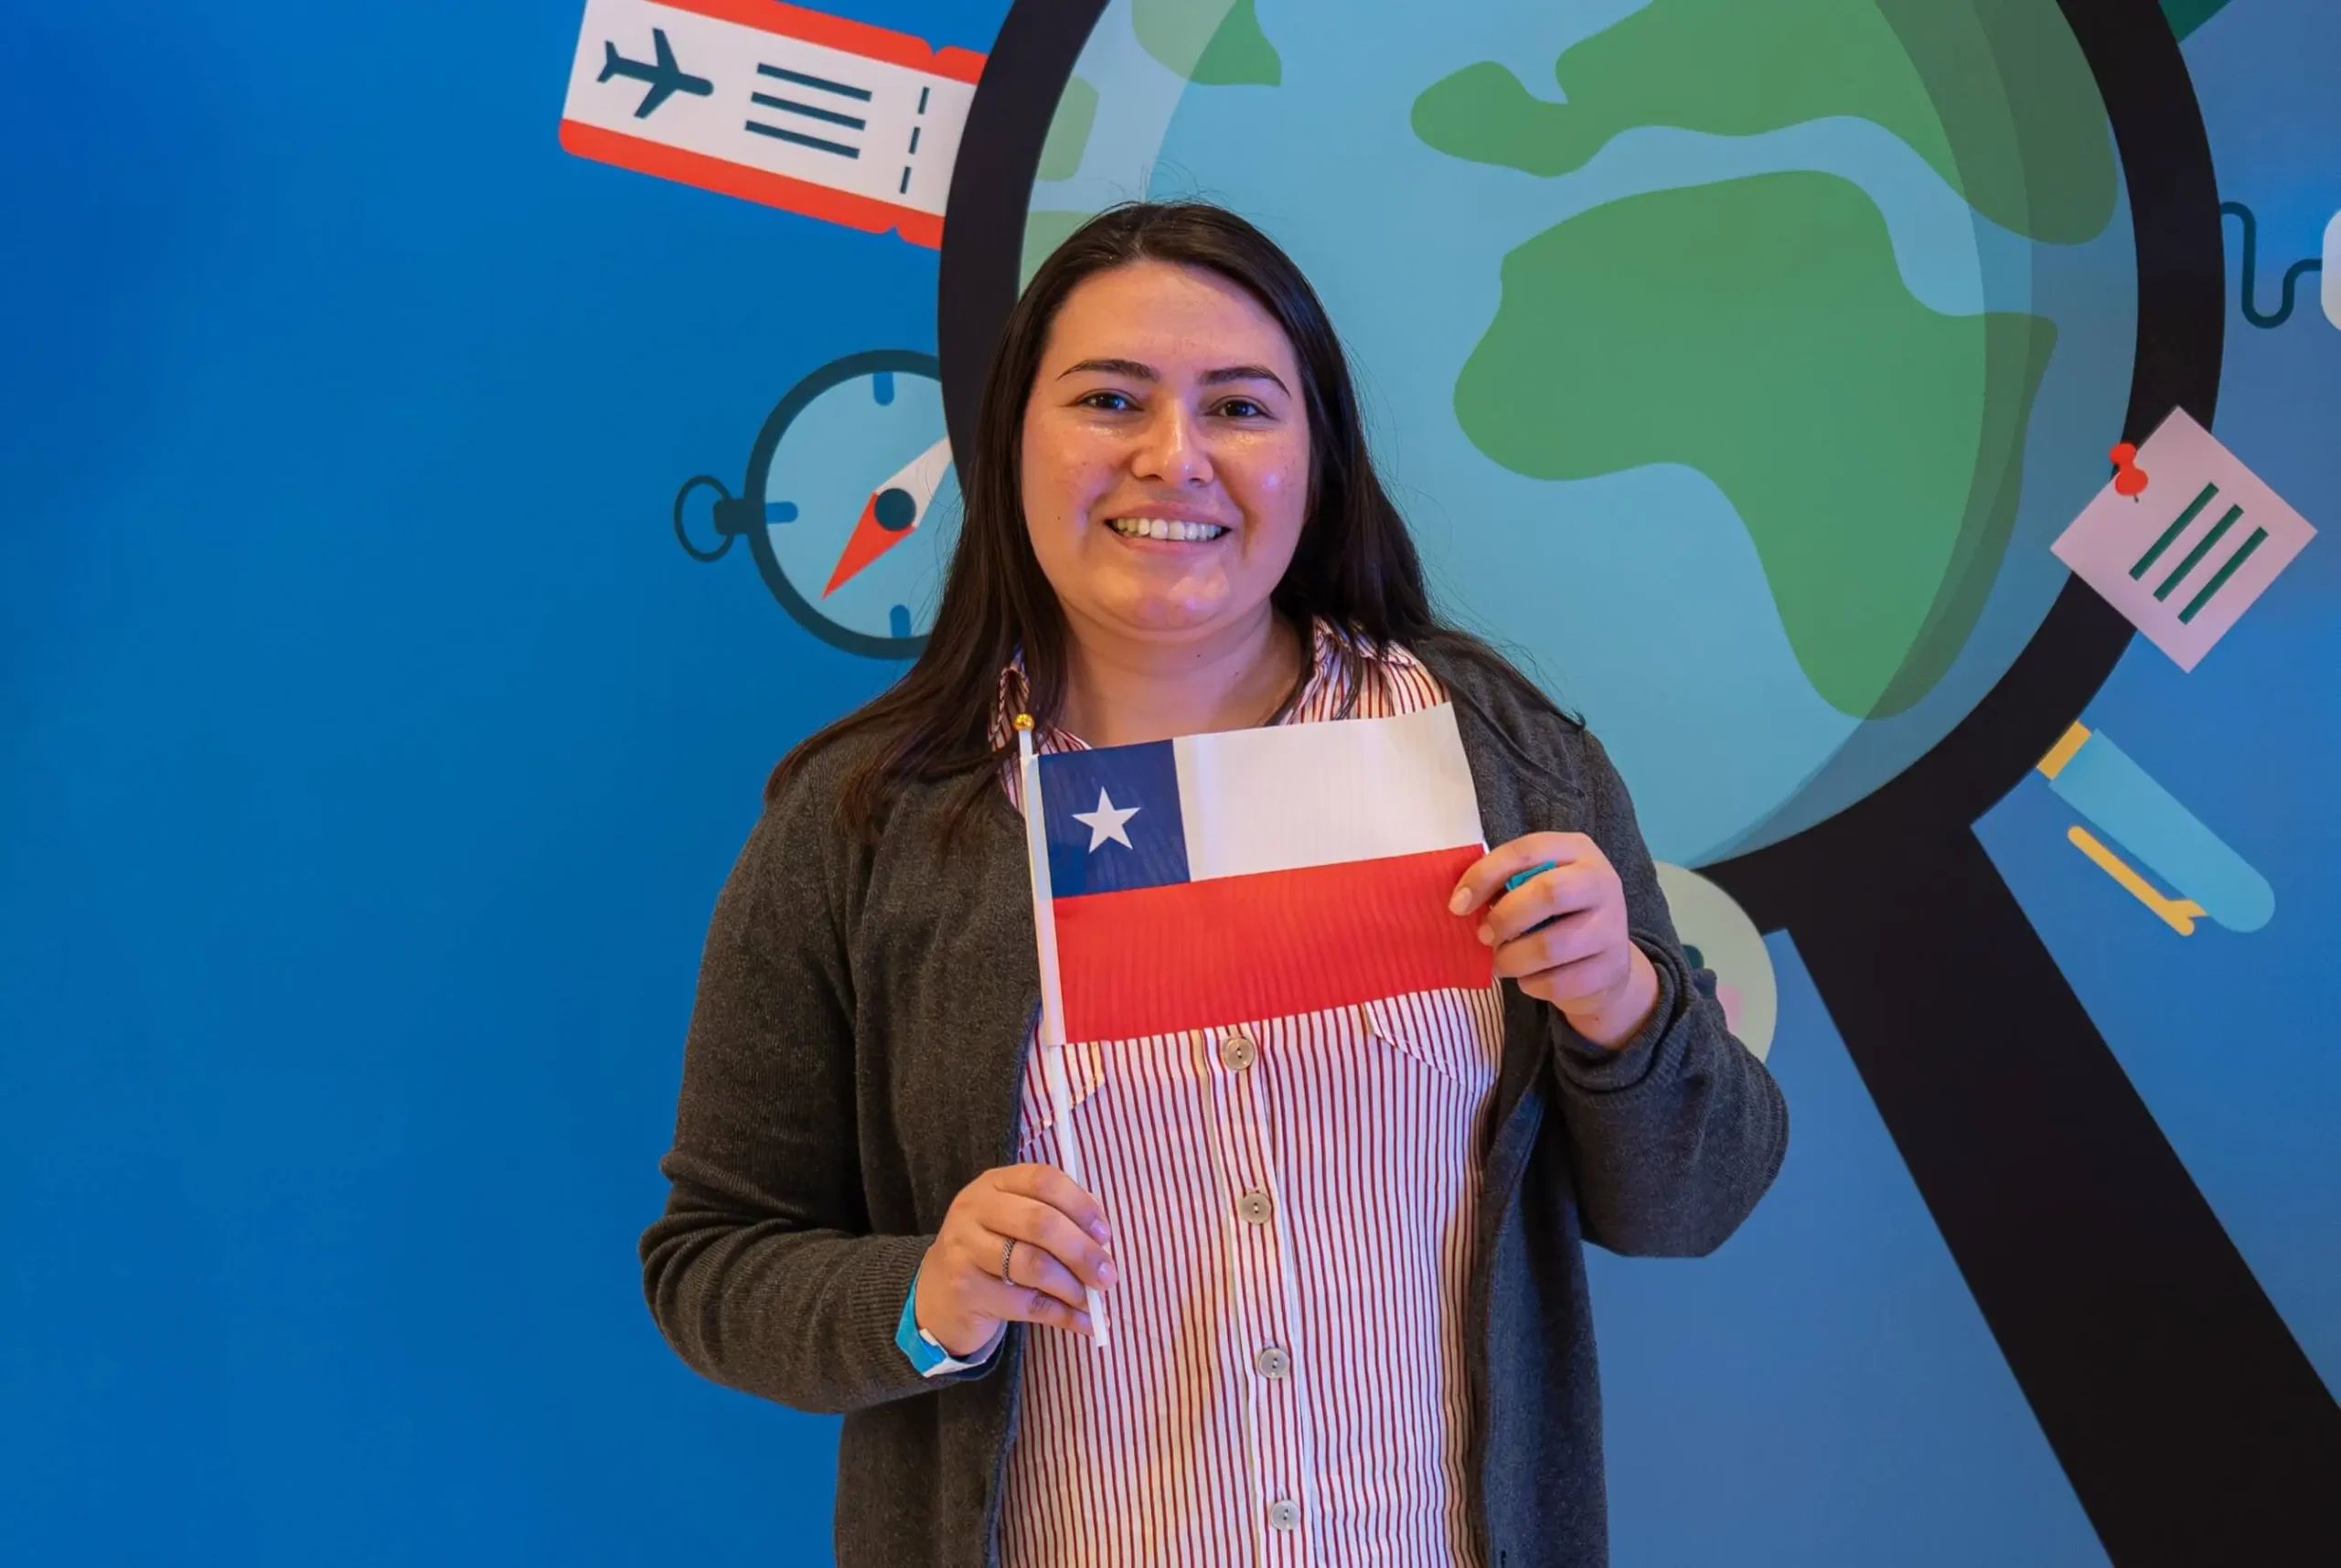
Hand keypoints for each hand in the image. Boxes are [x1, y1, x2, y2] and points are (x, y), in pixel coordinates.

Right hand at [914, 1164, 1115, 1357]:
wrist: (935, 1292)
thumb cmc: (990, 1251)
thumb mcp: (1013, 1222)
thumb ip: (1054, 1219)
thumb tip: (1101, 1238)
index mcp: (995, 1183)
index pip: (1044, 1180)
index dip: (1081, 1206)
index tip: (1105, 1234)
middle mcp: (975, 1208)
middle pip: (1041, 1222)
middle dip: (1082, 1251)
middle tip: (1107, 1275)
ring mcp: (965, 1247)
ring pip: (1033, 1264)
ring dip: (1072, 1286)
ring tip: (1092, 1300)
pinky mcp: (965, 1288)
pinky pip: (1025, 1303)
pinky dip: (1062, 1315)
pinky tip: (1083, 1322)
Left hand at [1450, 832, 1660, 1049]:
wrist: (1604, 964)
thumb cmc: (1555, 916)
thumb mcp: (1534, 887)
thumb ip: (1503, 885)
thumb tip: (1461, 902)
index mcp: (1577, 850)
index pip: (1527, 851)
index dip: (1485, 875)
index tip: (1457, 905)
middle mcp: (1602, 882)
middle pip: (1548, 893)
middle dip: (1504, 918)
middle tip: (1482, 936)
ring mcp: (1613, 927)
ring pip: (1550, 946)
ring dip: (1512, 959)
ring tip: (1501, 962)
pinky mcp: (1612, 969)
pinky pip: (1558, 982)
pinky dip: (1531, 985)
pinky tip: (1528, 979)